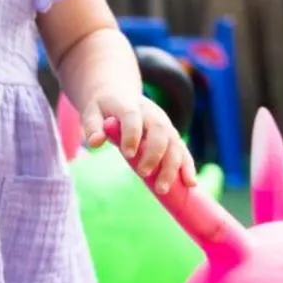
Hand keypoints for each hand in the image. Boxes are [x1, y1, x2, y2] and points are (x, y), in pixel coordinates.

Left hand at [83, 92, 197, 192]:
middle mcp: (151, 114)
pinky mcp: (171, 135)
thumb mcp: (92, 112)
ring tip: (163, 188)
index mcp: (130, 106)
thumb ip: (92, 126)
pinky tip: (190, 184)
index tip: (128, 154)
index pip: (133, 118)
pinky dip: (187, 166)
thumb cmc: (104, 108)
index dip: (132, 135)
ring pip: (175, 143)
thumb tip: (94, 142)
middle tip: (144, 175)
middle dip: (155, 154)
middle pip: (159, 132)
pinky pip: (182, 150)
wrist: (119, 94)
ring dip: (173, 166)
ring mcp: (164, 124)